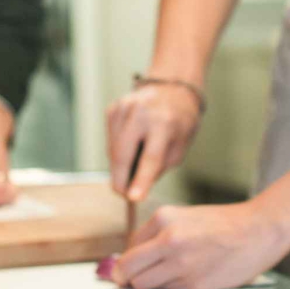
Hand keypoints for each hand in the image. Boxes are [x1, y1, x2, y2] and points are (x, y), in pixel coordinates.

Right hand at [106, 80, 203, 201]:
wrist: (172, 89)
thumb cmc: (179, 122)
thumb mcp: (180, 148)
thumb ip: (158, 168)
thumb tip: (133, 187)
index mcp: (164, 122)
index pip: (150, 158)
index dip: (141, 180)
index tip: (133, 199)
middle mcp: (141, 112)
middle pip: (122, 155)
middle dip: (120, 181)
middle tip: (124, 195)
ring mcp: (123, 108)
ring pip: (112, 151)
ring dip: (119, 167)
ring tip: (134, 167)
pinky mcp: (112, 109)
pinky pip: (109, 141)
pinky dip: (117, 151)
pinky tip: (131, 147)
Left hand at [109, 200, 289, 288]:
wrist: (258, 230)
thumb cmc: (223, 224)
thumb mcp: (185, 217)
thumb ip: (158, 236)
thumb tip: (133, 260)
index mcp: (163, 219)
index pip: (128, 249)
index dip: (130, 260)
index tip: (134, 266)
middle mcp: (168, 241)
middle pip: (127, 270)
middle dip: (129, 277)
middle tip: (135, 279)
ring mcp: (180, 265)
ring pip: (144, 285)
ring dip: (151, 284)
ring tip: (170, 275)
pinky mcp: (193, 285)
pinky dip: (173, 288)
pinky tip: (190, 275)